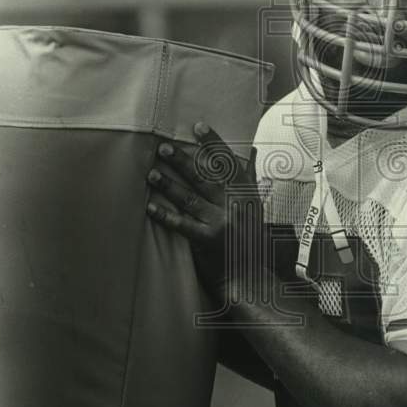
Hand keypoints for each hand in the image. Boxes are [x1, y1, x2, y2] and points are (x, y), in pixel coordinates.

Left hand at [145, 122, 261, 301]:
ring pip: (190, 198)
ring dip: (168, 185)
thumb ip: (249, 179)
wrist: (252, 280)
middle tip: (163, 148)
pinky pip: (182, 224)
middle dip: (182, 161)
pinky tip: (150, 207)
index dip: (214, 144)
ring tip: (151, 174)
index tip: (199, 127)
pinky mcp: (206, 241)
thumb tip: (250, 151)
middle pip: (205, 178)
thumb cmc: (252, 243)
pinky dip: (165, 215)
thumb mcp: (256, 208)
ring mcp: (220, 223)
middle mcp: (234, 206)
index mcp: (246, 196)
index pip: (229, 164)